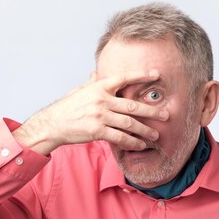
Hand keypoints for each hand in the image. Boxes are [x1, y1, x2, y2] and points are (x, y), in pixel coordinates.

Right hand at [13, 70, 168, 154]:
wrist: (52, 124)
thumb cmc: (66, 107)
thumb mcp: (79, 91)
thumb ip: (91, 84)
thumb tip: (96, 74)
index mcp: (99, 87)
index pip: (124, 78)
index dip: (142, 75)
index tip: (156, 74)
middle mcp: (102, 100)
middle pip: (133, 105)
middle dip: (152, 111)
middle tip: (166, 115)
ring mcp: (100, 116)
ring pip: (129, 123)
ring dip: (145, 130)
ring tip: (155, 135)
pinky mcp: (97, 131)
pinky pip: (120, 137)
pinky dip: (132, 142)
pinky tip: (140, 145)